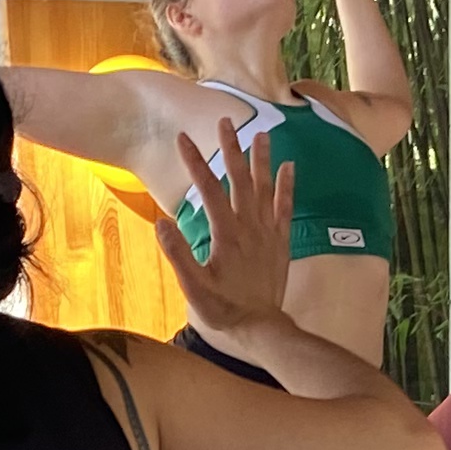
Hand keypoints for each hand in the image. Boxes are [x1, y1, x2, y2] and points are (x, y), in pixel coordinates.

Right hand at [160, 125, 295, 343]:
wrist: (260, 328)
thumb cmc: (222, 311)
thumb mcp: (193, 288)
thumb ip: (178, 256)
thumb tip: (161, 224)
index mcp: (226, 235)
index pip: (208, 190)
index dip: (195, 163)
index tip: (183, 138)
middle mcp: (249, 228)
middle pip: (239, 180)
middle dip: (231, 149)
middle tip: (225, 121)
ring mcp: (268, 233)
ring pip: (265, 188)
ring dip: (262, 160)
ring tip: (261, 133)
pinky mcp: (281, 242)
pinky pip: (285, 207)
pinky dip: (287, 186)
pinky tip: (289, 166)